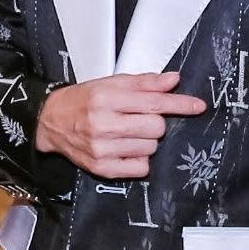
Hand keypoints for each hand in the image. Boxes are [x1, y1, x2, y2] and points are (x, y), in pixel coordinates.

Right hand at [34, 72, 207, 178]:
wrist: (51, 122)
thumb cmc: (83, 101)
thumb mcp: (110, 84)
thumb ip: (144, 83)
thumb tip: (173, 80)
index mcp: (106, 98)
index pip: (154, 102)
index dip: (179, 104)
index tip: (197, 106)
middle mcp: (103, 124)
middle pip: (156, 128)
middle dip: (155, 123)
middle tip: (139, 119)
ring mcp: (102, 149)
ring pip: (151, 148)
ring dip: (146, 141)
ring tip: (127, 133)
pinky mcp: (102, 168)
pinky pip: (141, 168)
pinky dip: (139, 159)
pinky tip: (125, 149)